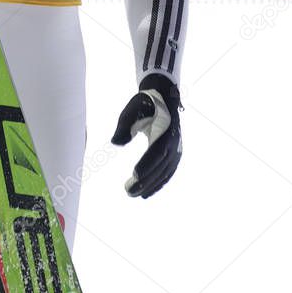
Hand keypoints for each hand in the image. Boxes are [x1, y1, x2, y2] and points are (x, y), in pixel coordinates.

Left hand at [111, 73, 182, 198]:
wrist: (163, 98)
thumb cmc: (145, 104)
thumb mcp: (132, 110)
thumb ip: (124, 126)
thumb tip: (115, 143)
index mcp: (166, 130)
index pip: (157, 151)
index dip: (147, 164)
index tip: (134, 175)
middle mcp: (174, 142)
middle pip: (161, 166)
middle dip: (146, 180)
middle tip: (128, 190)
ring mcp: (176, 149)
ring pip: (165, 172)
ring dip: (151, 185)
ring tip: (134, 194)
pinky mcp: (174, 154)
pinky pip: (167, 172)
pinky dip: (158, 183)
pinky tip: (146, 193)